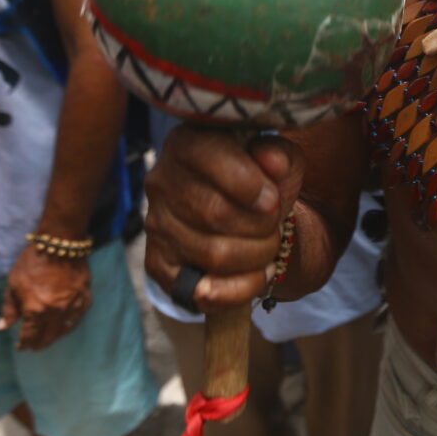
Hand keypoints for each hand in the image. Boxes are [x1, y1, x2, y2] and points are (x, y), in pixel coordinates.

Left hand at [0, 246, 91, 350]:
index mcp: (35, 309)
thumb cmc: (33, 262)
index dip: (24, 344)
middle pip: (47, 336)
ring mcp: (71, 306)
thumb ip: (9, 308)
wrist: (61, 244)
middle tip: (34, 347)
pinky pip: (77, 319)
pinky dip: (70, 326)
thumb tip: (1, 327)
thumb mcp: (13, 283)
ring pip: (63, 330)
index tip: (21, 347)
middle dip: (39, 344)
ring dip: (54, 338)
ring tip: (48, 339)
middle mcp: (54, 312)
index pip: (29, 335)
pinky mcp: (84, 298)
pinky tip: (66, 327)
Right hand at [144, 124, 302, 311]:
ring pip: (213, 254)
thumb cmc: (262, 182)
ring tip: (268, 247)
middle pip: (215, 213)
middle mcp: (161, 182)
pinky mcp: (159, 265)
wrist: (248, 218)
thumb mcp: (279, 161)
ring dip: (257, 256)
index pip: (210, 157)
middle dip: (261, 226)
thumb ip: (280, 155)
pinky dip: (241, 290)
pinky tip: (257, 275)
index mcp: (186, 143)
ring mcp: (156, 226)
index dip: (250, 184)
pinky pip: (202, 292)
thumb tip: (273, 162)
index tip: (274, 200)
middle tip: (276, 226)